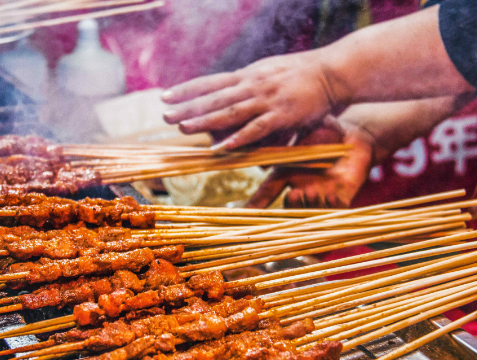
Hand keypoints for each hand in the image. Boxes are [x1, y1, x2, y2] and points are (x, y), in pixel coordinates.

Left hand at [161, 50, 337, 149]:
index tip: (166, 95)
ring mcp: (267, 99)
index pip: (211, 82)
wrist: (335, 71)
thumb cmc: (304, 74)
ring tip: (183, 128)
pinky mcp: (282, 115)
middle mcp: (253, 85)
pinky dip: (238, 139)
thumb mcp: (271, 72)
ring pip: (229, 112)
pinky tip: (221, 148)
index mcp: (248, 75)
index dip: (187, 89)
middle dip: (187, 107)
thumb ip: (251, 84)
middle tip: (165, 116)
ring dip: (205, 121)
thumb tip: (232, 92)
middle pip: (214, 97)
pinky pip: (256, 129)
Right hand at [246, 118, 374, 208]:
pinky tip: (331, 196)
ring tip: (312, 191)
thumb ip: (283, 133)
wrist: (355, 134)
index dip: (257, 203)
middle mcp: (302, 188)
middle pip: (290, 206)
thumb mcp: (302, 129)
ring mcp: (322, 194)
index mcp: (288, 174)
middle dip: (292, 204)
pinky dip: (332, 206)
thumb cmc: (325, 130)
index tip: (245, 212)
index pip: (268, 191)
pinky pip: (336, 209)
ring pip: (311, 210)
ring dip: (310, 204)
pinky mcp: (343, 196)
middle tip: (293, 194)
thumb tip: (259, 130)